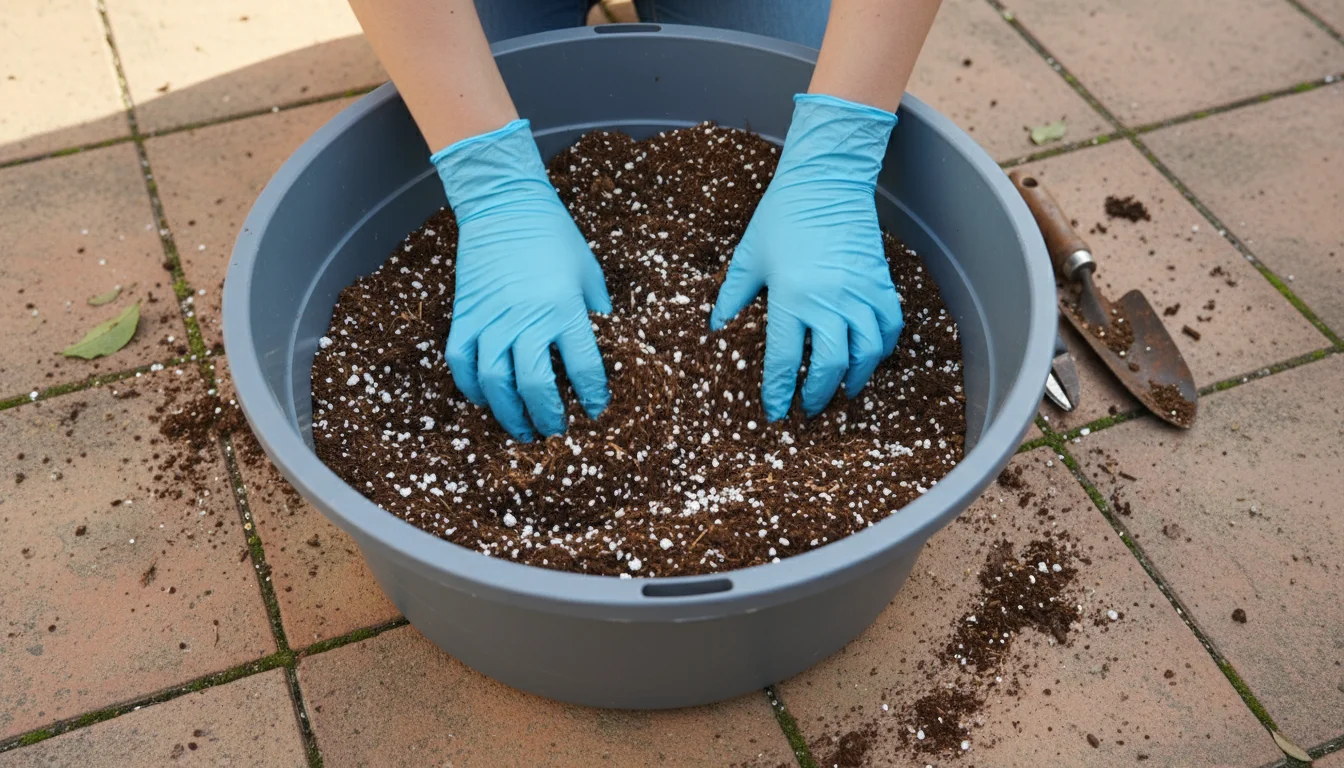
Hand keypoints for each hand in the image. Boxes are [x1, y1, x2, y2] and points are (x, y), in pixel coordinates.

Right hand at [432, 119, 611, 440]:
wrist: (505, 205)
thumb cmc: (555, 238)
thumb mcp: (588, 274)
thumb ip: (596, 315)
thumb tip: (606, 353)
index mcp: (565, 309)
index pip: (584, 369)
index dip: (593, 396)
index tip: (596, 411)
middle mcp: (526, 319)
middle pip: (535, 386)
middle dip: (548, 417)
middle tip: (556, 431)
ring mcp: (491, 319)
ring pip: (495, 383)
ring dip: (509, 414)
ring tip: (522, 429)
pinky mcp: (464, 316)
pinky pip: (462, 364)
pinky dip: (472, 388)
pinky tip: (487, 398)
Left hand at [710, 94, 903, 420]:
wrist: (826, 180)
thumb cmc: (780, 216)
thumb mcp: (748, 257)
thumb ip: (732, 295)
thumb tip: (716, 327)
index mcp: (790, 298)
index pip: (786, 362)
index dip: (780, 393)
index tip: (775, 412)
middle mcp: (829, 301)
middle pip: (831, 366)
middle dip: (819, 396)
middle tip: (808, 409)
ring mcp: (859, 292)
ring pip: (867, 352)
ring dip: (856, 379)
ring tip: (844, 392)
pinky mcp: (880, 282)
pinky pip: (890, 326)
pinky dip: (883, 348)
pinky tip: (869, 358)